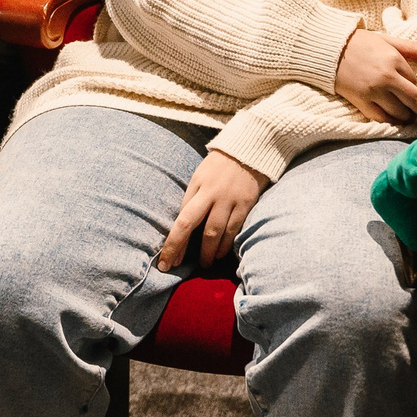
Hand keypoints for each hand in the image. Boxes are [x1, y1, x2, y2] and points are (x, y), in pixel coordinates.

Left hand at [157, 150, 265, 270]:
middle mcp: (210, 193)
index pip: (180, 218)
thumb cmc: (220, 165)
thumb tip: (183, 226)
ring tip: (205, 263)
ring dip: (208, 252)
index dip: (172, 241)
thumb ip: (192, 198)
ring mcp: (229, 199)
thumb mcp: (200, 176)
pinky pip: (234, 229)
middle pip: (189, 225)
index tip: (166, 258)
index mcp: (196, 186)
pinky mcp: (246, 203)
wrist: (250, 149)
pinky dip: (227, 244)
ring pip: (214, 232)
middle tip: (174, 267)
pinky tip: (222, 254)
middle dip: (178, 248)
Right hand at [334, 27, 416, 125]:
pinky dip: (391, 122)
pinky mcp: (361, 102)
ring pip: (400, 113)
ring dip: (408, 118)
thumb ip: (411, 47)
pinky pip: (382, 118)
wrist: (328, 50)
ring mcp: (374, 92)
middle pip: (414, 101)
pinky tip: (395, 121)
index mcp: (395, 60)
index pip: (416, 83)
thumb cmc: (359, 42)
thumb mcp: (386, 40)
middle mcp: (387, 78)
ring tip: (411, 119)